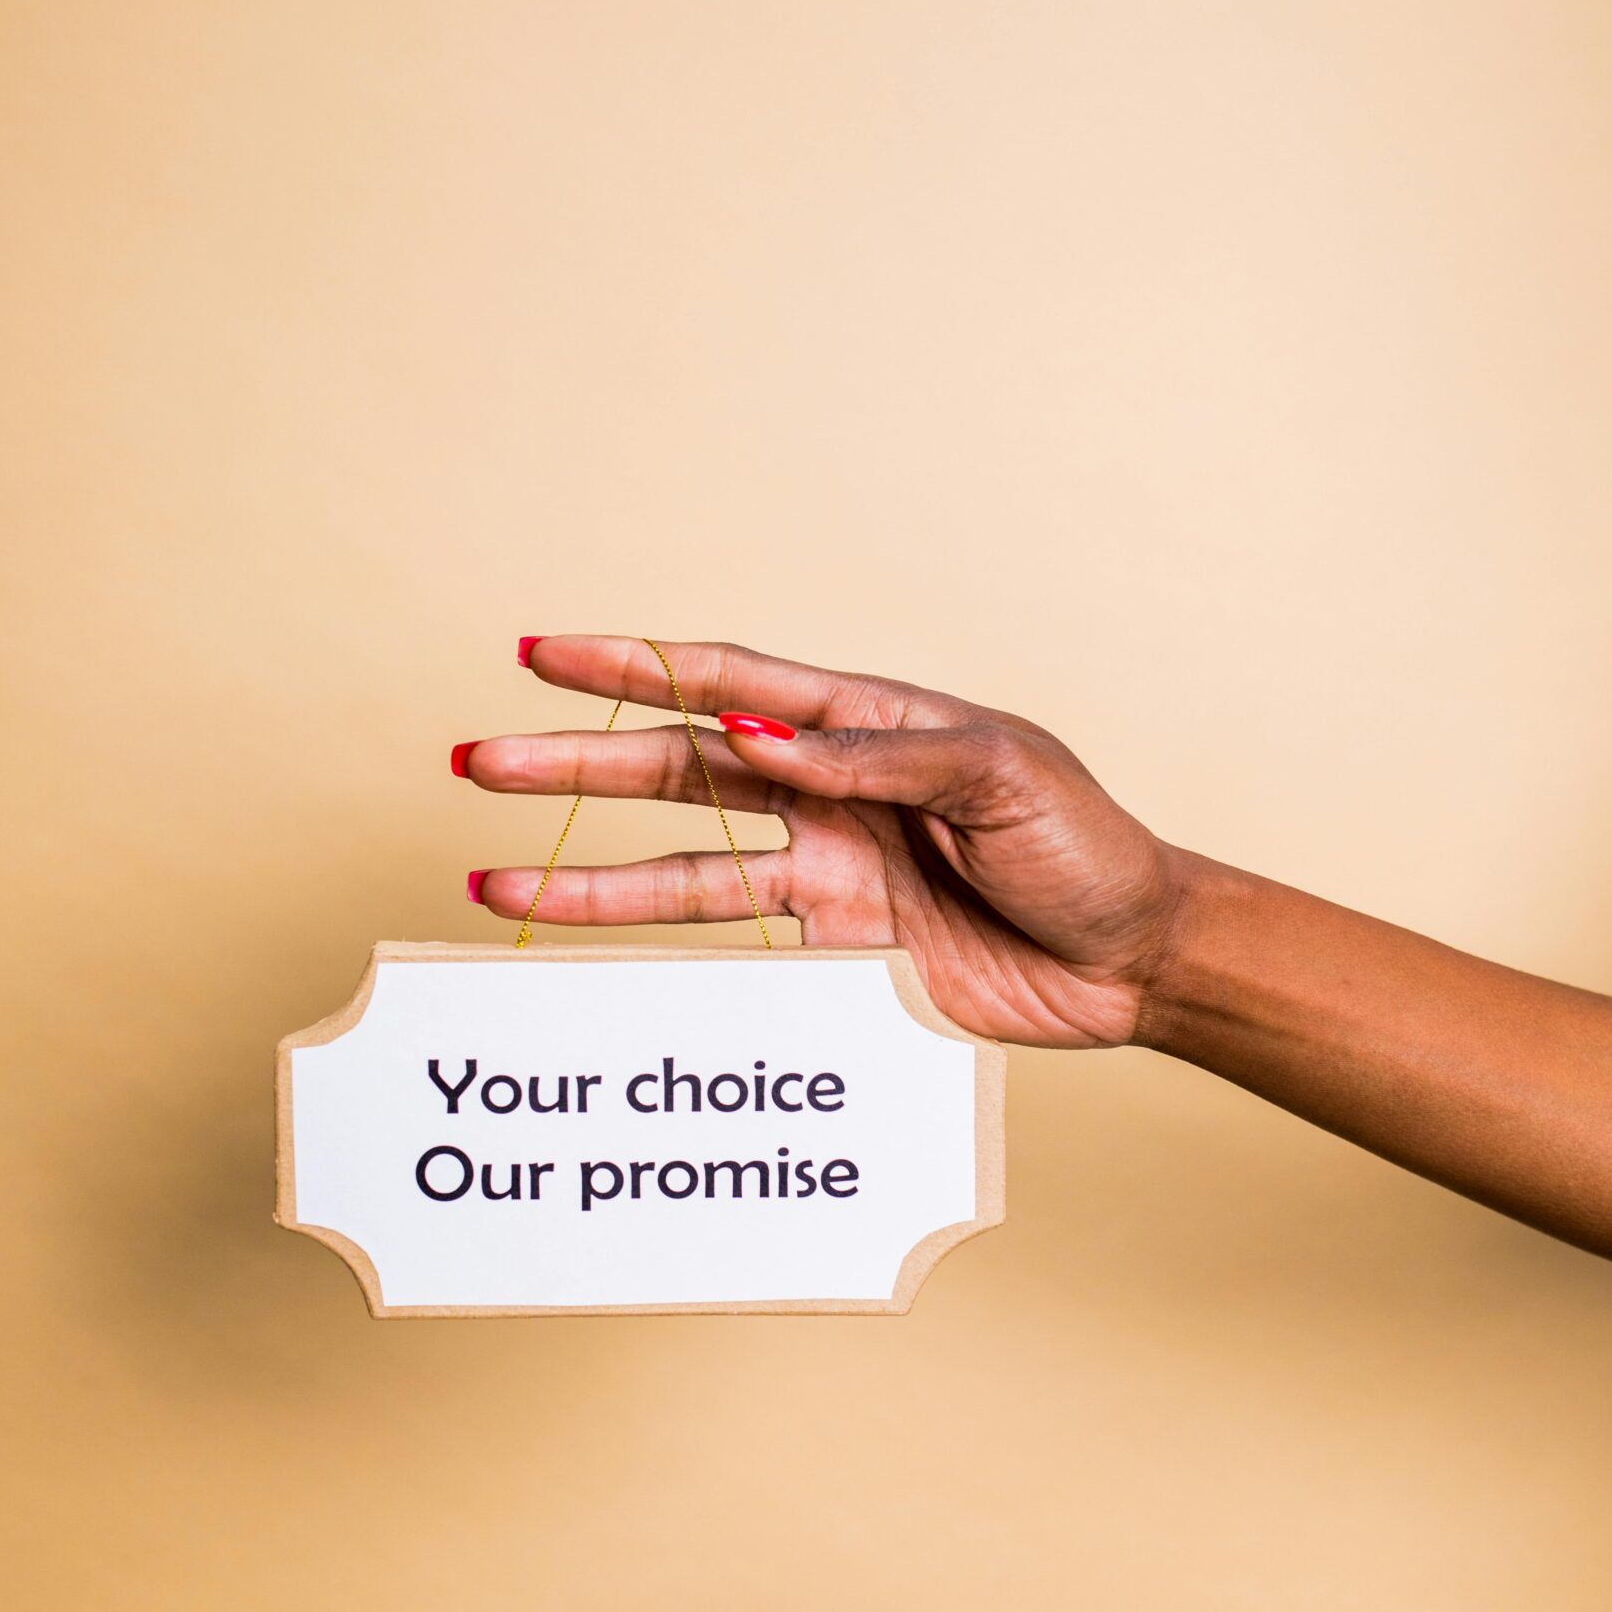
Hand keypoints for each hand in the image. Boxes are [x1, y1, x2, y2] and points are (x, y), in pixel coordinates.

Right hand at [458, 635, 1180, 1047]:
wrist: (1133, 958)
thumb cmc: (1083, 843)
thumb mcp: (997, 775)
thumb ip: (873, 759)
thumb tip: (755, 739)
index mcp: (864, 722)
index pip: (724, 682)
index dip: (632, 667)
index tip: (540, 653)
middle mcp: (825, 790)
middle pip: (675, 771)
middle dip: (575, 765)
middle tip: (477, 762)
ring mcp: (822, 873)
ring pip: (679, 867)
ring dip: (586, 875)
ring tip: (494, 883)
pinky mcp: (834, 952)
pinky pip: (730, 947)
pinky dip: (660, 953)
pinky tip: (592, 953)